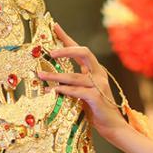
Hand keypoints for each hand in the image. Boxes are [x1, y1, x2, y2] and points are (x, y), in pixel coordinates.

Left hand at [36, 23, 130, 145]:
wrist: (112, 126)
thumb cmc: (95, 109)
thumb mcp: (82, 92)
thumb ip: (72, 82)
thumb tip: (49, 76)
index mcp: (94, 70)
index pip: (79, 49)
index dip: (66, 37)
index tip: (54, 26)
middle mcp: (98, 74)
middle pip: (83, 53)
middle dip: (65, 50)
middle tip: (50, 52)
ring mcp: (98, 85)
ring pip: (74, 76)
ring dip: (55, 76)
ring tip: (40, 76)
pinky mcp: (96, 97)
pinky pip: (76, 91)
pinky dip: (62, 91)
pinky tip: (51, 91)